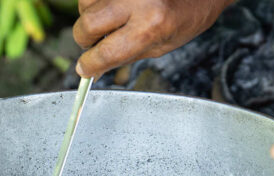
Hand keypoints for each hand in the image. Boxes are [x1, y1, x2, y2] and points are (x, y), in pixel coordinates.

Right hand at [73, 0, 230, 77]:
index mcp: (152, 25)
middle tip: (93, 44)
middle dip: (84, 40)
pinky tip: (114, 6)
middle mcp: (137, 0)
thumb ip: (127, 56)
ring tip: (110, 19)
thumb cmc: (188, 14)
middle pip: (88, 25)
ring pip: (84, 4)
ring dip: (90, 16)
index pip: (106, 52)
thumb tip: (96, 67)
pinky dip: (97, 2)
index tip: (85, 69)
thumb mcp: (163, 45)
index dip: (90, 65)